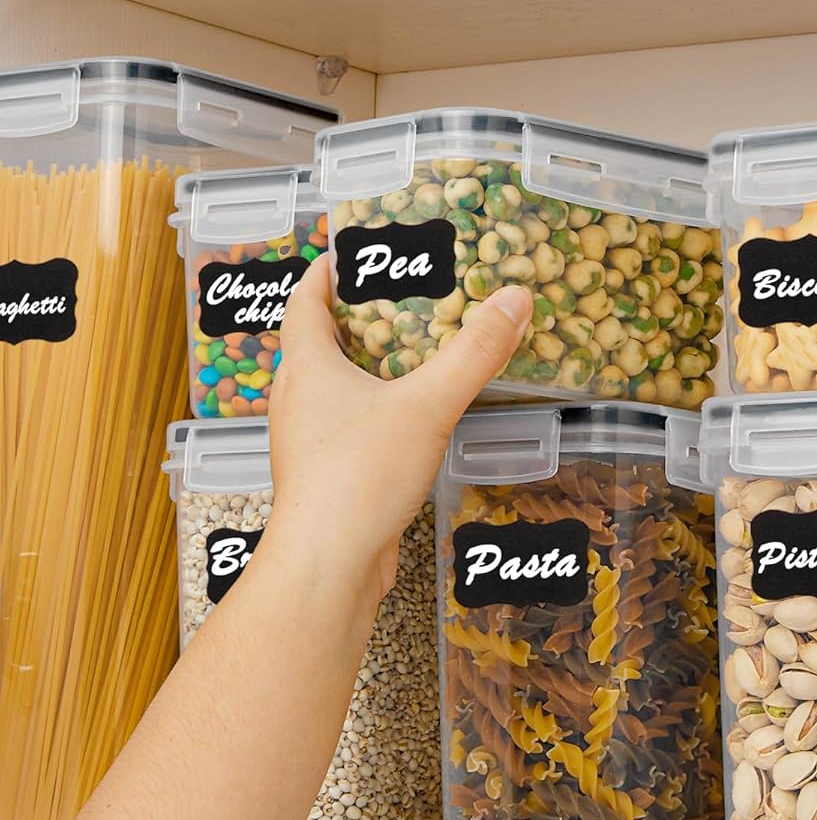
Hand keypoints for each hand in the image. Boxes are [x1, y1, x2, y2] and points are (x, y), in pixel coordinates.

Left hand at [264, 255, 531, 599]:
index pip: (304, 303)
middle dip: (355, 317)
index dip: (324, 274)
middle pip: (317, 343)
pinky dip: (376, 408)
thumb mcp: (427, 404)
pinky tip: (413, 416)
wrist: (327, 566)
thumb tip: (515, 298)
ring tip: (414, 352)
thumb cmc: (357, 477)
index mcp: (307, 368)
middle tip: (401, 297)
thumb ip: (474, 353)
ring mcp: (308, 441)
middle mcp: (298, 400)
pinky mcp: (327, 475)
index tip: (349, 253)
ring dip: (366, 366)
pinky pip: (348, 425)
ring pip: (332, 388)